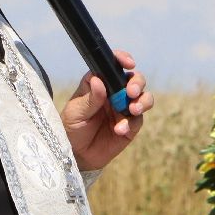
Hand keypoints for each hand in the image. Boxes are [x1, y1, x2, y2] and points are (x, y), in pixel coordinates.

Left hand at [62, 49, 152, 172]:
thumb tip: (98, 80)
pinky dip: (131, 123)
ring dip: (142, 101)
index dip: (122, 60)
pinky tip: (119, 130)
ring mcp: (124, 109)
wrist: (76, 154)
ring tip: (133, 110)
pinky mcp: (130, 126)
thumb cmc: (71, 128)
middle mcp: (115, 93)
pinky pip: (137, 120)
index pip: (112, 66)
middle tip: (131, 92)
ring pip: (143, 97)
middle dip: (137, 83)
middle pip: (134, 80)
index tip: (129, 63)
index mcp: (99, 83)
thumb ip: (90, 99)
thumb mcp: (76, 112)